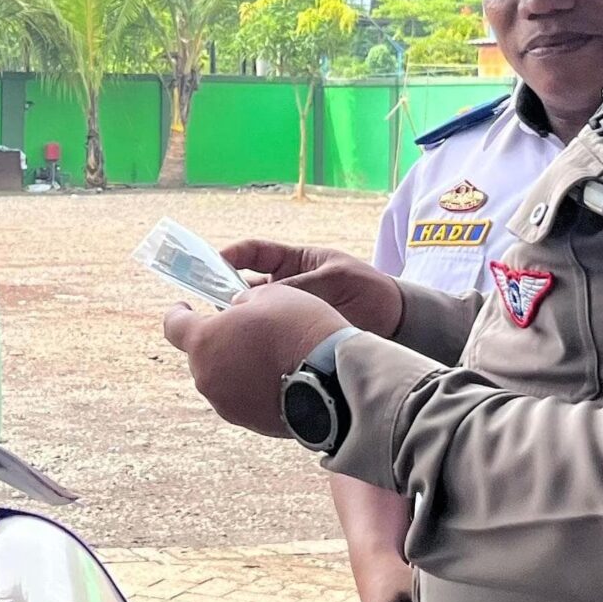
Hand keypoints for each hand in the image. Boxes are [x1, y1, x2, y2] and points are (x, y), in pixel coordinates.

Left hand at [161, 281, 349, 436]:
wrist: (334, 380)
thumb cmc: (300, 329)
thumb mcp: (271, 294)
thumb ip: (243, 301)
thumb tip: (237, 312)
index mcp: (204, 341)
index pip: (173, 325)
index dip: (178, 313)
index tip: (185, 308)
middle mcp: (207, 377)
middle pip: (202, 353)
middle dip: (219, 339)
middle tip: (250, 328)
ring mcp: (226, 404)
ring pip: (223, 377)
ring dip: (238, 364)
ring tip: (272, 354)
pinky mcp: (249, 423)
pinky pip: (244, 398)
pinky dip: (254, 387)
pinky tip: (282, 376)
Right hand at [222, 239, 403, 335]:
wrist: (395, 321)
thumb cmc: (367, 288)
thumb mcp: (333, 278)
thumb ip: (299, 286)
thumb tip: (258, 298)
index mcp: (293, 262)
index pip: (253, 252)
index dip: (231, 255)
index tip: (213, 263)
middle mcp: (284, 287)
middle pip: (243, 287)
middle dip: (225, 292)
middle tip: (207, 302)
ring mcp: (287, 314)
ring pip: (252, 315)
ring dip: (239, 320)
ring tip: (223, 328)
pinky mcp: (293, 338)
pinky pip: (268, 338)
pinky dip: (255, 342)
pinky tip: (244, 348)